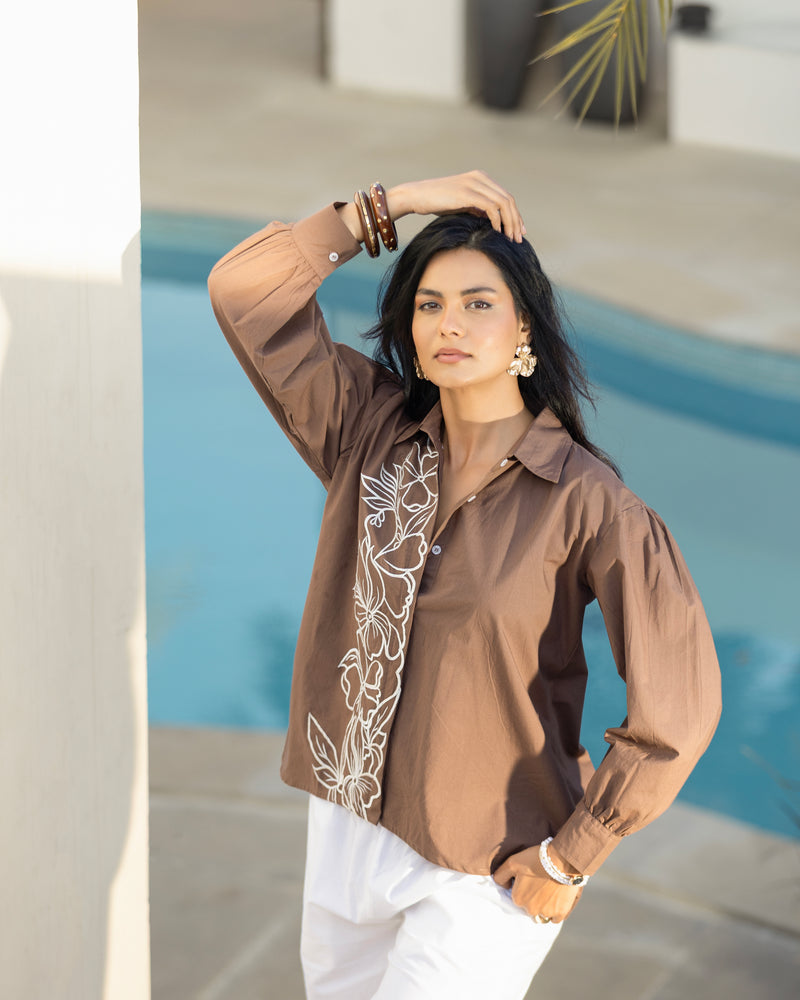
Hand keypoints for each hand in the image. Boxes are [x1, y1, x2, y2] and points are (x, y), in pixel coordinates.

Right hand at [388, 171, 525, 241]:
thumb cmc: (436, 202)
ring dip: (509, 223)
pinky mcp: (467, 192)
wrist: (416, 196)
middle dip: (516, 221)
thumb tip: (492, 220)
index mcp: (480, 178)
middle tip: (518, 239)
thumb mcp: (461, 205)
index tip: (518, 232)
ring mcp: (474, 183)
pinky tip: (497, 232)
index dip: (515, 215)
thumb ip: (477, 208)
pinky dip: (497, 221)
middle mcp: (480, 178)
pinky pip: (491, 207)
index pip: (505, 197)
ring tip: (510, 238)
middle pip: (508, 200)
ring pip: (503, 203)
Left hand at [493, 844, 583, 922]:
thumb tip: (502, 886)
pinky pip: (555, 918)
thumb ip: (501, 875)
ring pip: (542, 912)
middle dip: (533, 897)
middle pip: (530, 906)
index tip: (530, 879)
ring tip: (550, 889)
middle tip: (540, 883)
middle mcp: (531, 909)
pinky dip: (556, 911)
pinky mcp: (561, 912)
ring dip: (544, 905)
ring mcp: (547, 912)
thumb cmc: (536, 859)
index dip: (524, 887)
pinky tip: (557, 898)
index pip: (518, 897)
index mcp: (518, 899)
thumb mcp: (512, 862)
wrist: (561, 859)